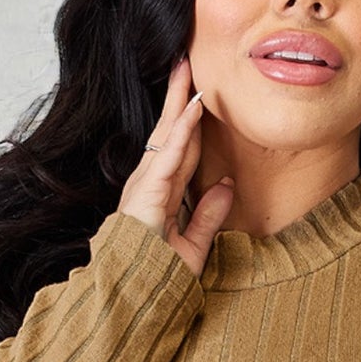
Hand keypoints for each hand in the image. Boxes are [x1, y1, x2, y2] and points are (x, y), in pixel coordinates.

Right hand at [117, 55, 234, 274]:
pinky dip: (182, 129)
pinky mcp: (147, 193)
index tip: (200, 94)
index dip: (190, 121)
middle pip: (169, 133)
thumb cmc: (157, 279)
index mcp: (159, 195)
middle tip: (187, 61)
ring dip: (179, 101)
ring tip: (188, 68)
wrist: (134, 300)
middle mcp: (148, 184)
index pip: (179, 150)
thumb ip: (209, 215)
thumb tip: (226, 185)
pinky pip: (169, 154)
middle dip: (178, 96)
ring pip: (167, 135)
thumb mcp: (193, 245)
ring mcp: (144, 186)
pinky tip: (193, 106)